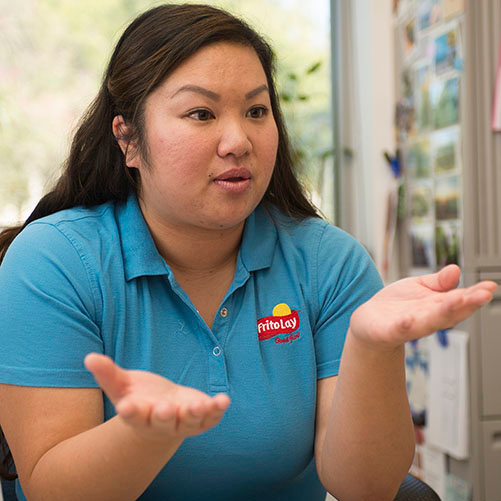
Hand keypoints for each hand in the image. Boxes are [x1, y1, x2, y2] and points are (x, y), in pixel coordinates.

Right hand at [84, 354, 229, 442]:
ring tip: (197, 405)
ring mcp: (183, 422)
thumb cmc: (139, 397)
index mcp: (140, 416)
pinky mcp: (201, 418)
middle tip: (164, 408)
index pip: (134, 415)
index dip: (131, 411)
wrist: (163, 411)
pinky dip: (217, 410)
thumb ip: (107, 374)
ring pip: (189, 421)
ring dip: (193, 414)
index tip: (126, 406)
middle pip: (163, 421)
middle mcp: (162, 423)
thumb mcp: (122, 385)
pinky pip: (211, 417)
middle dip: (164, 416)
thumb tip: (89, 357)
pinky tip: (223, 400)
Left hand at [350, 264, 496, 350]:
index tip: (490, 286)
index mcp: (437, 307)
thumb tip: (455, 270)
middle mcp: (427, 318)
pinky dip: (404, 325)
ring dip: (443, 313)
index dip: (476, 295)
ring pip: (429, 321)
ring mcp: (409, 326)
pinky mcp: (389, 331)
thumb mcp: (420, 287)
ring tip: (457, 300)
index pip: (460, 300)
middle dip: (466, 303)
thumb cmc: (397, 305)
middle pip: (450, 312)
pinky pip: (398, 329)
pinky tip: (409, 319)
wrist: (369, 322)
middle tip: (482, 294)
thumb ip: (438, 282)